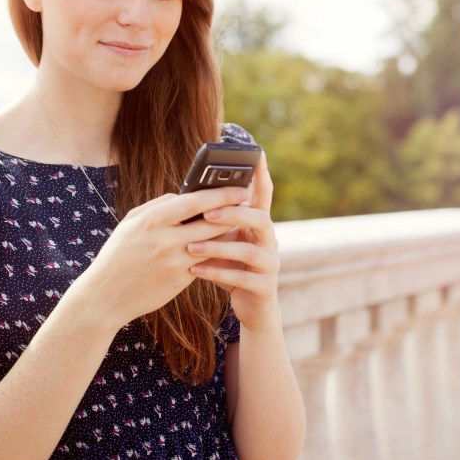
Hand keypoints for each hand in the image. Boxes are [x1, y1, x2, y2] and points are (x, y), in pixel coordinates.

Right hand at [72, 186, 248, 331]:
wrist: (104, 297)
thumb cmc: (117, 255)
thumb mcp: (131, 224)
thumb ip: (158, 206)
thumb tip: (183, 194)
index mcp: (152, 220)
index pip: (195, 201)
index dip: (221, 193)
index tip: (240, 187)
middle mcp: (165, 240)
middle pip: (212, 222)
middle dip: (233, 212)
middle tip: (248, 204)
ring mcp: (174, 262)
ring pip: (213, 243)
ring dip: (229, 233)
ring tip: (240, 223)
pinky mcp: (180, 281)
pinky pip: (206, 262)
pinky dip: (217, 253)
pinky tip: (226, 246)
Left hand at [186, 153, 281, 331]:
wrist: (252, 307)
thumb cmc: (231, 267)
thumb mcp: (223, 241)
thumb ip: (215, 222)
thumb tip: (189, 196)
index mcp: (259, 225)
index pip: (264, 193)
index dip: (261, 173)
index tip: (256, 152)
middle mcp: (269, 241)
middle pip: (261, 218)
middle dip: (234, 213)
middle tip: (207, 214)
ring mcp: (270, 264)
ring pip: (249, 250)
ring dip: (218, 247)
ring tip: (190, 247)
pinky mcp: (264, 287)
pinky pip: (241, 277)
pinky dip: (217, 273)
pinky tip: (194, 270)